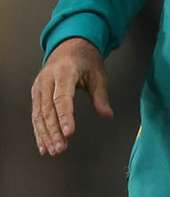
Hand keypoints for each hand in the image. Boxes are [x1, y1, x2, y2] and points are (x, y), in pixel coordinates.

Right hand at [31, 37, 113, 156]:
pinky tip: (44, 145)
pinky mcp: (36, 93)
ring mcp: (39, 86)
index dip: (65, 117)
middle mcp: (48, 79)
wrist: (70, 45)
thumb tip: (107, 115)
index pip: (62, 97)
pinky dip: (39, 131)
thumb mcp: (98, 74)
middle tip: (60, 148)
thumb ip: (101, 96)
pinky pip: (36, 114)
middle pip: (48, 109)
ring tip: (53, 150)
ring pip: (39, 114)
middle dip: (54, 131)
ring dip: (45, 134)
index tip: (69, 133)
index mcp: (65, 71)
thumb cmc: (86, 60)